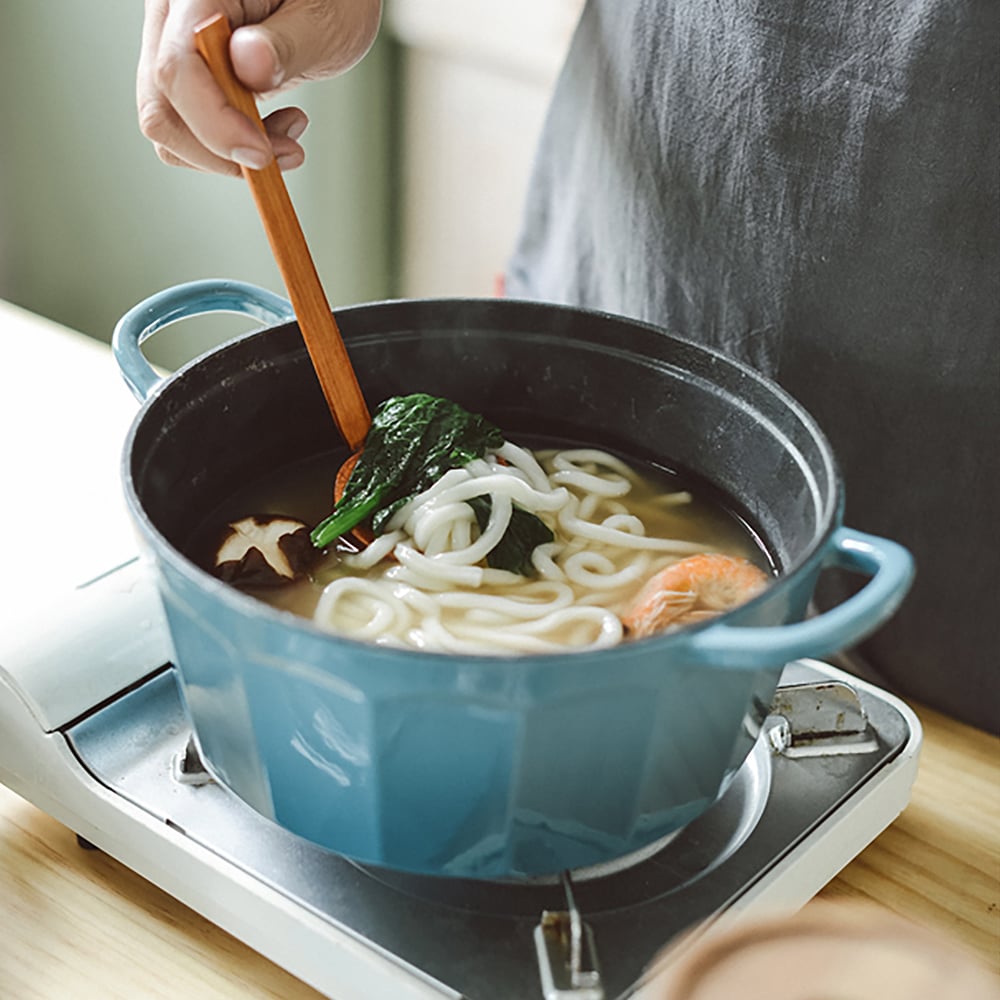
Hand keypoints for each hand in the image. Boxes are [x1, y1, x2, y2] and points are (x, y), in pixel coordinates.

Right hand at [137, 0, 381, 174]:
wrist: (326, 1)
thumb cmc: (330, 0)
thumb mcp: (324, 20)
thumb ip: (285, 44)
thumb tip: (246, 63)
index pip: (178, 68)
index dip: (215, 124)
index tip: (261, 154)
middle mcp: (172, 16)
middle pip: (160, 105)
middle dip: (221, 148)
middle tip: (285, 152)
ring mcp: (173, 45)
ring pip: (170, 123)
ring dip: (228, 153)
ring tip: (288, 136)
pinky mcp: (189, 73)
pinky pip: (189, 124)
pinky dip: (229, 144)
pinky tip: (273, 129)